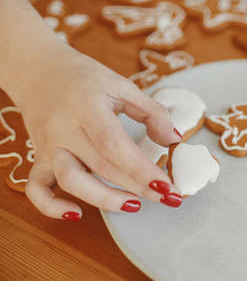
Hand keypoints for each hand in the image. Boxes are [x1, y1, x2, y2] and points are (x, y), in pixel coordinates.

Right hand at [16, 47, 182, 220]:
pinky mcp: (38, 156)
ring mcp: (48, 145)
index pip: (114, 144)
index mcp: (87, 107)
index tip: (168, 185)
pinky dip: (52, 206)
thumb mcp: (121, 84)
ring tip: (134, 205)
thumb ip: (151, 111)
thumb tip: (173, 140)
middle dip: (138, 187)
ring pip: (71, 181)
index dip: (141, 169)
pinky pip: (36, 188)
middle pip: (101, 166)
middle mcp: (64, 128)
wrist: (38, 70)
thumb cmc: (83, 77)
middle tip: (168, 198)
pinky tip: (76, 213)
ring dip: (104, 200)